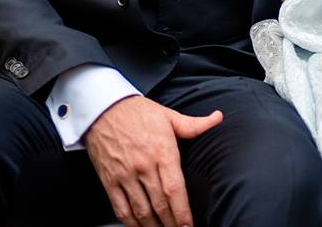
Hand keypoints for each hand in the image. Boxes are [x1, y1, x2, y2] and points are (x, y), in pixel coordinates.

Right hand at [83, 95, 222, 226]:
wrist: (103, 107)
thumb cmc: (137, 112)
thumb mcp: (168, 116)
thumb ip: (194, 124)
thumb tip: (217, 118)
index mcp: (161, 151)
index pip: (174, 189)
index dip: (182, 212)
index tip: (188, 225)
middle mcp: (143, 165)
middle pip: (160, 204)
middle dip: (171, 223)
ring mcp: (125, 175)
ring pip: (141, 210)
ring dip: (153, 226)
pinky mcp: (109, 180)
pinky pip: (121, 208)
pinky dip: (131, 222)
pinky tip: (140, 226)